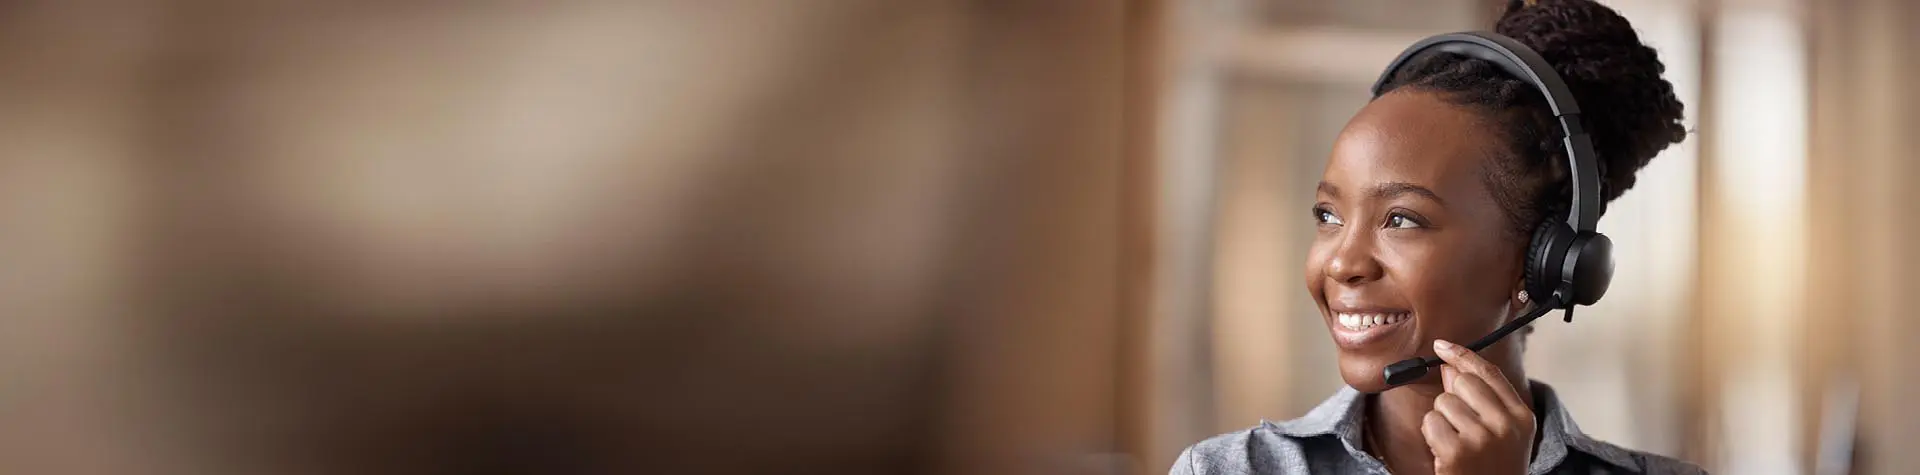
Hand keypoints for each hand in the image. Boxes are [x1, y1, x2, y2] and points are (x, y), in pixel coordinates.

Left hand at [1421, 339, 1535, 474]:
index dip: (1463, 355)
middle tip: (1461, 426)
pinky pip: (1430, 422)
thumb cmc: (1493, 467)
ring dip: (1441, 422)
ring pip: (1443, 403)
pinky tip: (1446, 454)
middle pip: (1463, 382)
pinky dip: (1431, 437)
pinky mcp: (1457, 451)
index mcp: (1521, 417)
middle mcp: (1506, 425)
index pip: (1489, 373)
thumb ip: (1480, 399)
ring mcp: (1482, 438)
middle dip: (1453, 399)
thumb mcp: (1498, 433)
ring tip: (1456, 444)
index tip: (1444, 346)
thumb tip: (1452, 367)